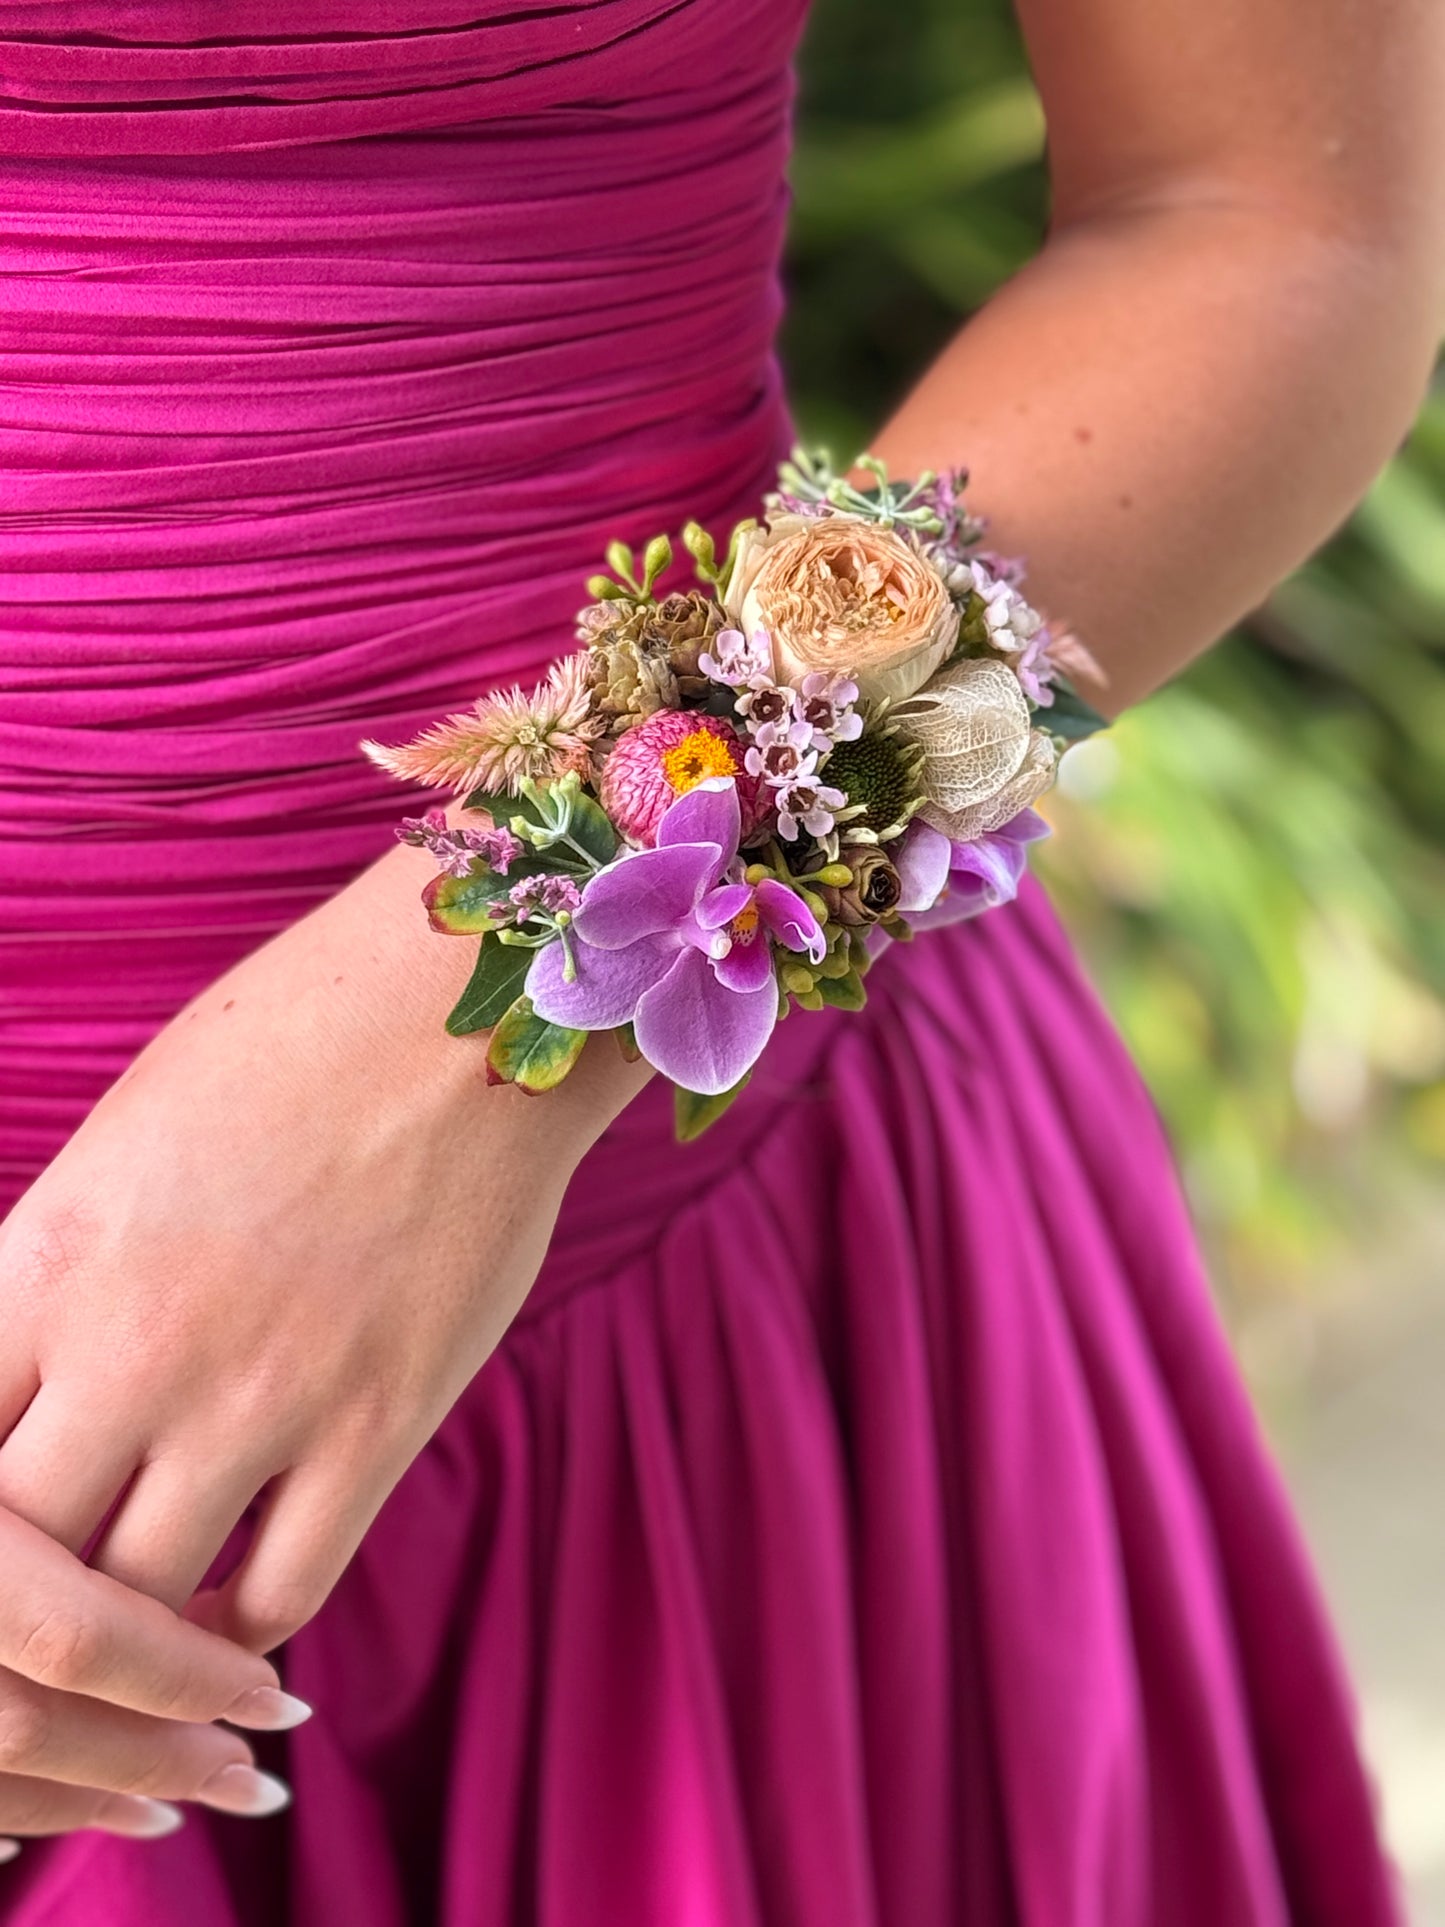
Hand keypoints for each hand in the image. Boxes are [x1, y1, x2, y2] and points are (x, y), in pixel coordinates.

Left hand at [0, 840, 649, 1816]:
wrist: (467, 1014)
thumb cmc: (292, 1043)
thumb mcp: (126, 1142)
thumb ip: (58, 1276)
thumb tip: (30, 1386)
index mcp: (50, 1256)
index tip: (3, 1533)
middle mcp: (135, 1342)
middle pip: (18, 1561)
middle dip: (29, 1606)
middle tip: (57, 1609)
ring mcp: (261, 1393)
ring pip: (138, 1604)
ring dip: (131, 1634)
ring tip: (142, 1624)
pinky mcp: (379, 1421)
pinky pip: (280, 1594)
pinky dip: (242, 1634)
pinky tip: (238, 1611)